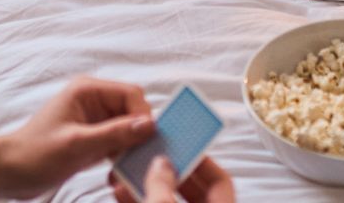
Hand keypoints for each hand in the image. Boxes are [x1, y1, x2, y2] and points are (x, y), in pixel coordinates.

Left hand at [0, 78, 154, 199]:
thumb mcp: (77, 145)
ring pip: (128, 128)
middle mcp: (93, 100)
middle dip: (138, 133)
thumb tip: (149, 125)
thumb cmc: (35, 154)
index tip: (146, 141)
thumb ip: (114, 134)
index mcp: (87, 90)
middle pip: (132, 111)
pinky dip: (120, 155)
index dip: (142, 116)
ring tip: (123, 167)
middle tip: (136, 158)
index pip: (131, 94)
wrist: (10, 172)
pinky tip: (114, 171)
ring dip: (129, 147)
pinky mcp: (93, 137)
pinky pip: (118, 142)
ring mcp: (94, 119)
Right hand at [111, 156, 237, 202]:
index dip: (201, 161)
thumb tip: (162, 163)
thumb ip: (162, 183)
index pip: (221, 182)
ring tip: (129, 171)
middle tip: (152, 154)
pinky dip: (140, 201)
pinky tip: (121, 192)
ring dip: (148, 186)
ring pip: (169, 202)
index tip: (181, 146)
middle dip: (168, 171)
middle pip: (193, 191)